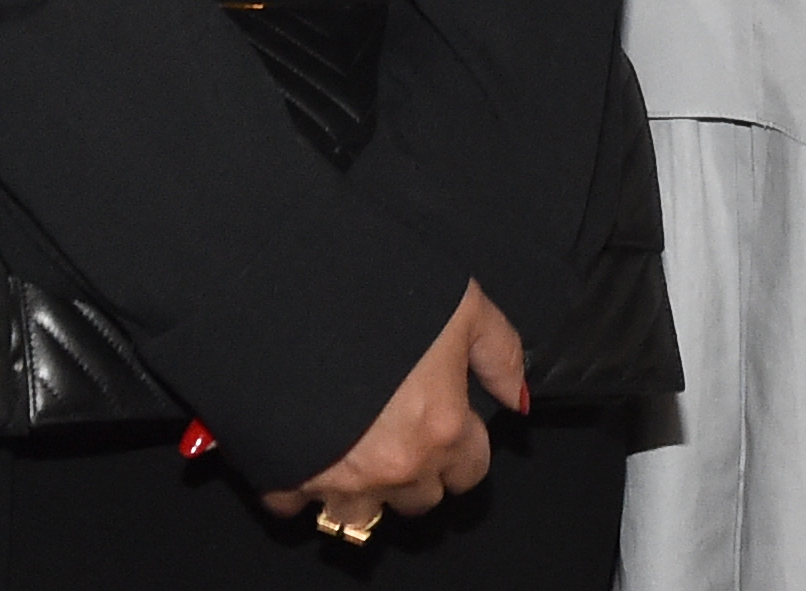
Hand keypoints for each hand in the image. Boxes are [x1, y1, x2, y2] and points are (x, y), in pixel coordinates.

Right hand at [262, 282, 524, 538]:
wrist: (290, 291)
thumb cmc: (378, 291)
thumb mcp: (461, 303)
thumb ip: (499, 352)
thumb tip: (517, 398)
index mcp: (442, 428)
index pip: (469, 472)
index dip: (459, 446)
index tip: (443, 422)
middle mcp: (397, 464)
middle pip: (419, 498)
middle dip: (414, 470)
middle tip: (396, 425)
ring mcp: (341, 477)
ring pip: (361, 514)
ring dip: (360, 487)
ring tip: (352, 444)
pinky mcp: (288, 477)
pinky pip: (295, 507)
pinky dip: (300, 486)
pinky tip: (305, 448)